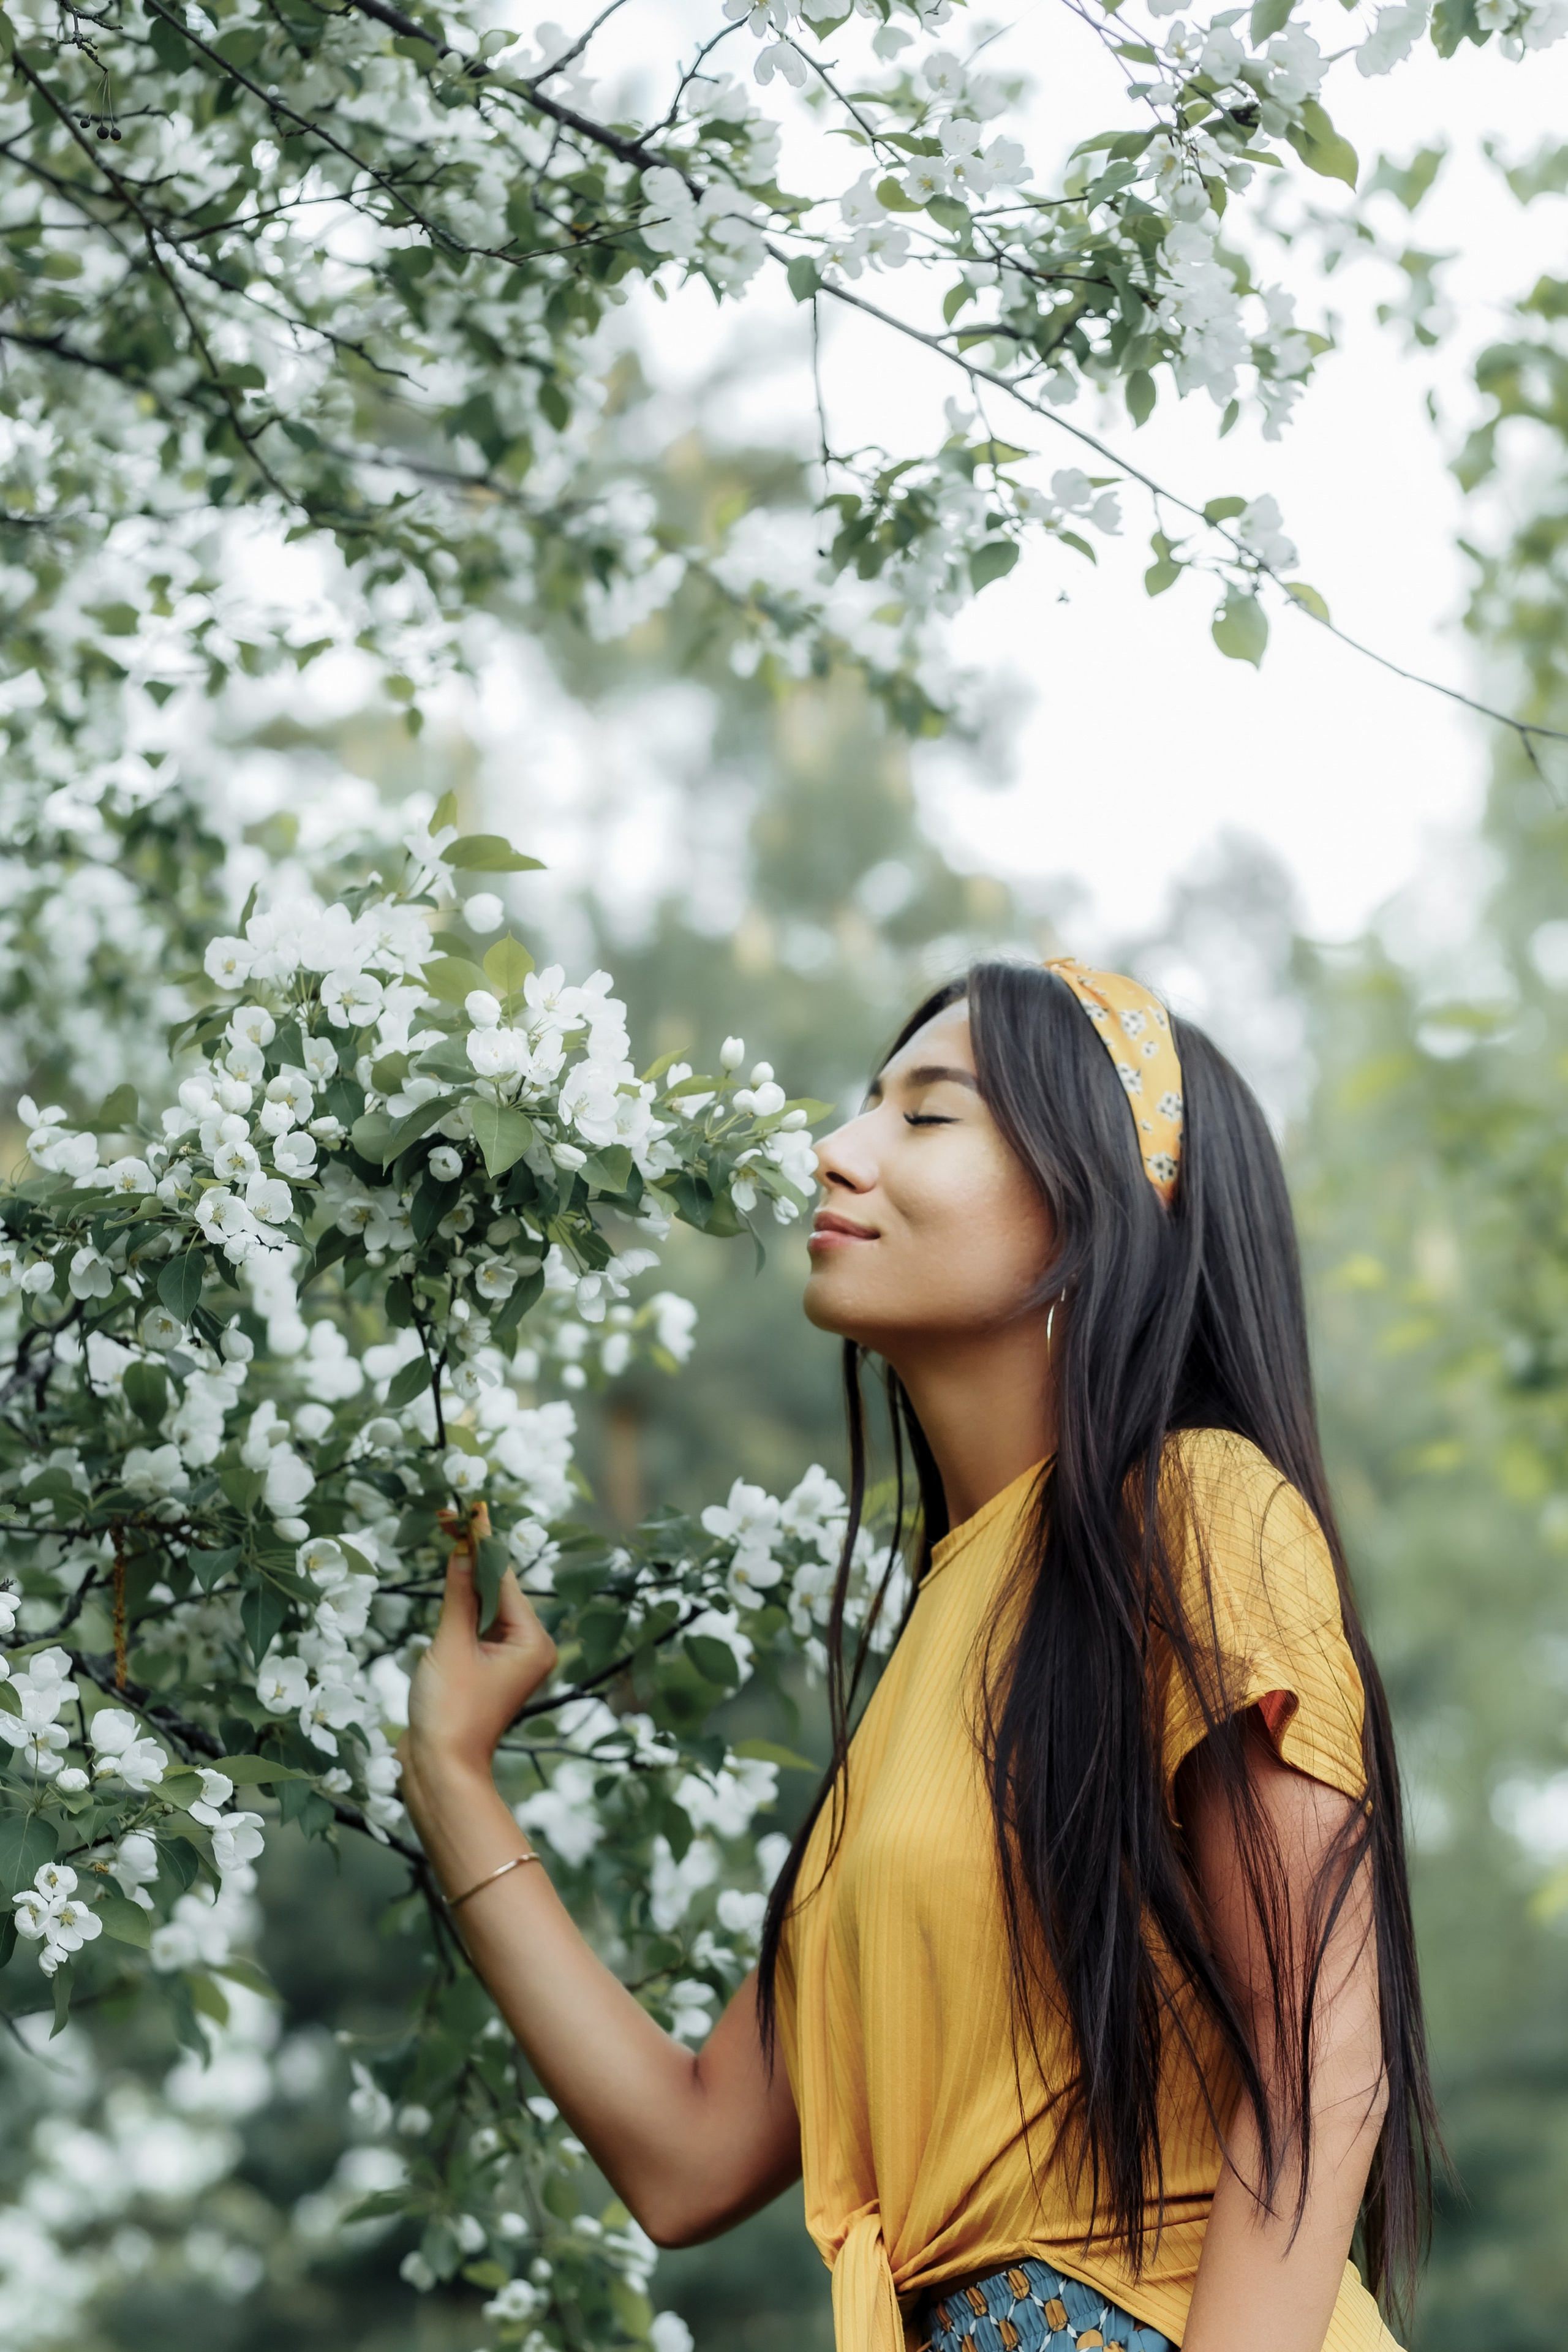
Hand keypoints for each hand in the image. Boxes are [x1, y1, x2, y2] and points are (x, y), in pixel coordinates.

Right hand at [400, 1504, 556, 1796]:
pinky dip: (461, 1607)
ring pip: (486, 1607)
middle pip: (498, 1590)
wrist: (440, 1769)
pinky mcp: (488, 1670)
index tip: (474, 1508)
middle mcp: (530, 1648)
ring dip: (464, 1581)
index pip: (503, 1579)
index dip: (483, 1543)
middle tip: (452, 1518)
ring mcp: (510, 1661)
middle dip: (472, 1557)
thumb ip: (457, 1596)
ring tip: (449, 1539)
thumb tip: (460, 1550)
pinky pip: (477, 1627)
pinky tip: (448, 1582)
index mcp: (534, 1641)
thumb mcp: (450, 1645)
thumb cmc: (450, 1712)